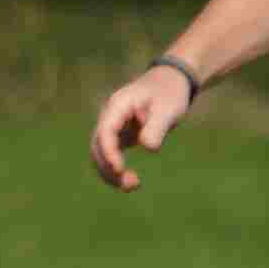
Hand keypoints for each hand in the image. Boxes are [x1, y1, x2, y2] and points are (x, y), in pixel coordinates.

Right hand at [88, 64, 196, 190]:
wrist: (170, 82)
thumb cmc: (169, 92)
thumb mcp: (168, 108)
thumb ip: (157, 127)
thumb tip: (148, 148)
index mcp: (119, 105)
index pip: (106, 131)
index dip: (109, 152)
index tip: (119, 168)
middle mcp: (110, 116)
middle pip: (98, 146)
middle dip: (108, 168)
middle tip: (133, 183)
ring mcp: (113, 126)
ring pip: (101, 154)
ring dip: (110, 173)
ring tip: (133, 185)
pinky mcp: (120, 136)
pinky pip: (111, 156)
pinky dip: (116, 170)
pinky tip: (132, 181)